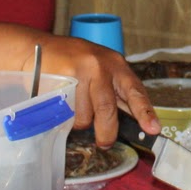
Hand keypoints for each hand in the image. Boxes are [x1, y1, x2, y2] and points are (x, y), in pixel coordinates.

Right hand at [35, 37, 159, 146]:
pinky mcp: (59, 79)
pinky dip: (64, 117)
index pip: (135, 91)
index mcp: (116, 66)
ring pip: (84, 115)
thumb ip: (117, 92)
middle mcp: (100, 66)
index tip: (153, 129)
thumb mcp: (101, 70)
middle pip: (107, 109)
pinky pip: (66, 113)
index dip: (145, 112)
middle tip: (104, 143)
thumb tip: (135, 121)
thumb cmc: (74, 62)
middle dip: (107, 131)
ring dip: (79, 121)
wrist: (37, 47)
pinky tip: (61, 103)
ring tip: (73, 108)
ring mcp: (78, 72)